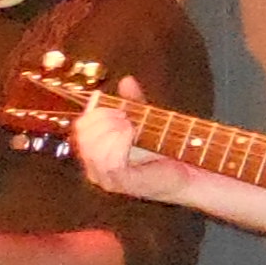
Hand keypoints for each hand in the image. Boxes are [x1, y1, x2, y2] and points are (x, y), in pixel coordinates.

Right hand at [75, 80, 178, 196]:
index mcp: (95, 151)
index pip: (81, 127)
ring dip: (111, 130)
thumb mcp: (144, 118)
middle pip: (83, 137)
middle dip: (104, 120)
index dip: (97, 112)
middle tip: (125, 116)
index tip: (119, 108)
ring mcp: (107, 178)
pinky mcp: (122, 184)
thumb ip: (132, 102)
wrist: (184, 166)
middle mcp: (95, 167)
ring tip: (130, 125)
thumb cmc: (162, 147)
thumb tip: (126, 80)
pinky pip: (110, 162)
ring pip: (93, 150)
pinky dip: (119, 142)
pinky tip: (131, 133)